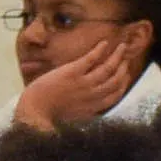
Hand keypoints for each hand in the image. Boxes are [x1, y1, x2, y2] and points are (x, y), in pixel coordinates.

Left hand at [7, 21, 149, 134]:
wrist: (34, 110)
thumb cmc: (49, 114)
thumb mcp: (74, 118)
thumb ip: (87, 110)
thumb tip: (93, 105)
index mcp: (93, 107)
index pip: (116, 94)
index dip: (123, 84)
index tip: (125, 75)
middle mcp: (92, 95)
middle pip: (115, 80)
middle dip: (123, 68)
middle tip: (125, 59)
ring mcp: (83, 83)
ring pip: (108, 68)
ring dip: (117, 56)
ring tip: (121, 47)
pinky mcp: (72, 72)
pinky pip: (91, 58)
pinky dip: (100, 50)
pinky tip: (104, 43)